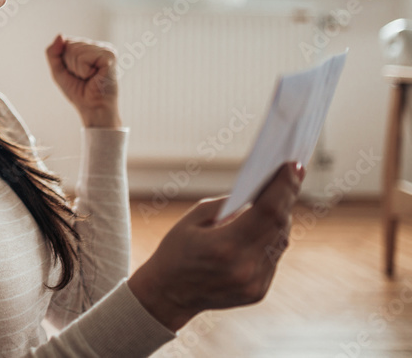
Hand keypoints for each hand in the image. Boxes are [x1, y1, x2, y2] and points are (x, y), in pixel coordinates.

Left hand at [45, 34, 120, 127]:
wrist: (93, 108)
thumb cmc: (78, 91)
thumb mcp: (58, 70)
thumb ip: (53, 52)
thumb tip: (60, 35)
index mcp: (89, 47)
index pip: (66, 42)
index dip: (64, 60)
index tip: (76, 73)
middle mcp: (99, 46)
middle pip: (70, 45)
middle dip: (70, 65)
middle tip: (83, 77)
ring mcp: (106, 49)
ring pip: (76, 51)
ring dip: (77, 69)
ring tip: (89, 78)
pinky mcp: (109, 56)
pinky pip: (83, 58)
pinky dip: (84, 71)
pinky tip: (95, 76)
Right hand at [128, 162, 303, 331]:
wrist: (168, 294)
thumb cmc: (175, 251)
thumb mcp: (193, 219)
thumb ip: (228, 205)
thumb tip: (260, 193)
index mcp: (226, 246)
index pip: (267, 211)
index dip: (283, 186)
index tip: (293, 166)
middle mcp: (245, 267)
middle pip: (279, 225)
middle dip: (286, 196)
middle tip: (293, 173)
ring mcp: (254, 282)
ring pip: (280, 241)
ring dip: (281, 217)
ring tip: (280, 195)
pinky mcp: (258, 291)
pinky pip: (273, 257)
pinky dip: (272, 238)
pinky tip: (267, 224)